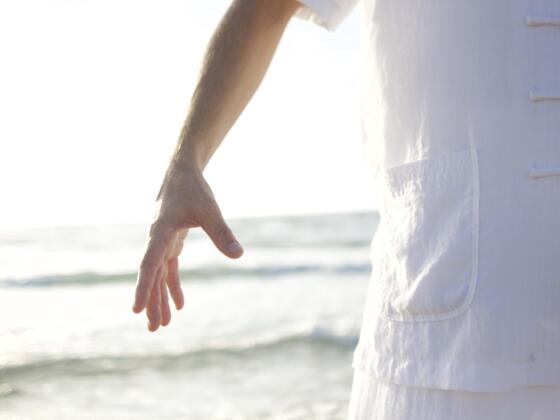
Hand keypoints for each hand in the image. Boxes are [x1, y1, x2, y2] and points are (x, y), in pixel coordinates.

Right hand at [132, 166, 243, 330]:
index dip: (143, 287)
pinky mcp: (171, 241)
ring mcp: (163, 242)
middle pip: (152, 276)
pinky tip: (179, 304)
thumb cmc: (194, 189)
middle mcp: (157, 240)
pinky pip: (169, 269)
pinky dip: (173, 286)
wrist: (183, 172)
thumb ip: (222, 233)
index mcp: (160, 232)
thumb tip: (238, 255)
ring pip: (159, 276)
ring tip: (162, 325)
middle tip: (153, 329)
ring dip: (160, 299)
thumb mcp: (210, 210)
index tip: (136, 309)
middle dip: (152, 303)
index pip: (149, 264)